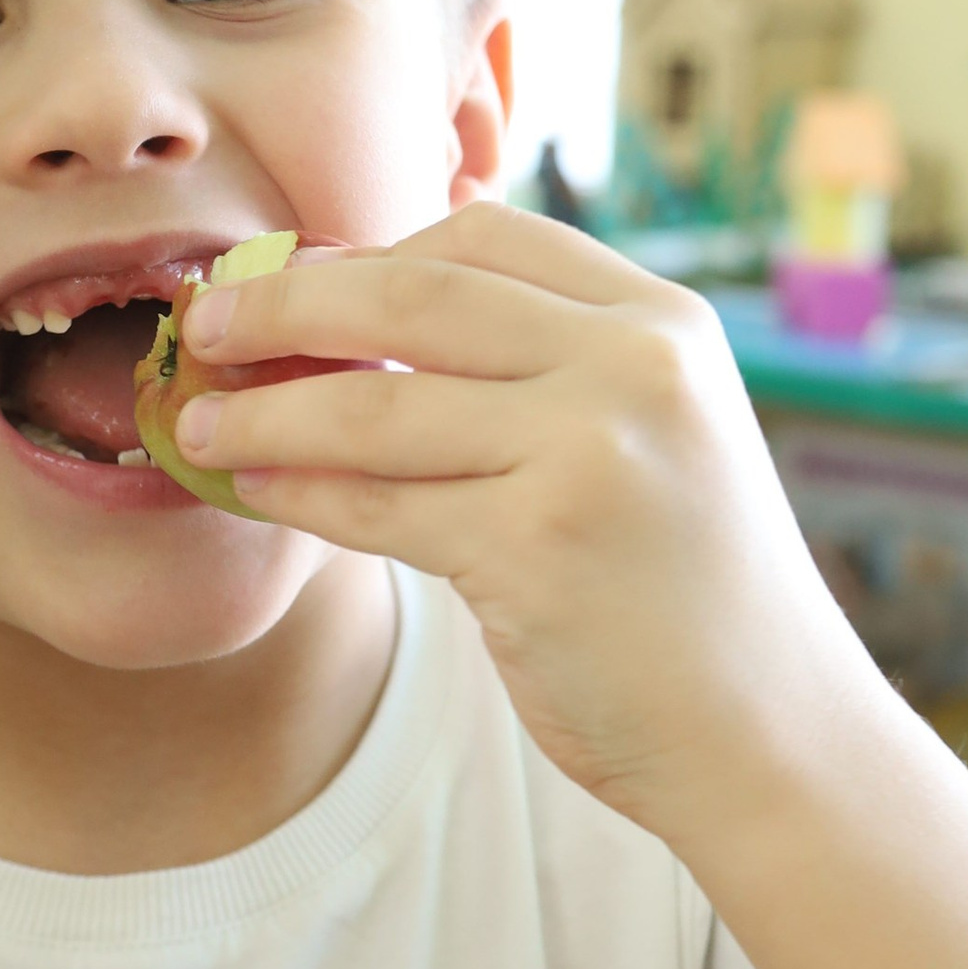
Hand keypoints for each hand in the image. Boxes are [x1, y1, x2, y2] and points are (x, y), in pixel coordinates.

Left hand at [172, 201, 883, 838]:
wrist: (770, 733)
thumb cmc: (688, 593)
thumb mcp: (656, 436)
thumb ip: (549, 368)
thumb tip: (369, 303)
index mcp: (663, 322)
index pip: (488, 236)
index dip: (370, 249)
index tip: (291, 278)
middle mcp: (634, 367)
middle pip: (412, 294)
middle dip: (286, 301)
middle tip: (204, 320)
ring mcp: (587, 453)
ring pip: (374, 404)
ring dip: (263, 409)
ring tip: (197, 420)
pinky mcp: (536, 548)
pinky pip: (376, 506)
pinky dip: (299, 493)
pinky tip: (253, 489)